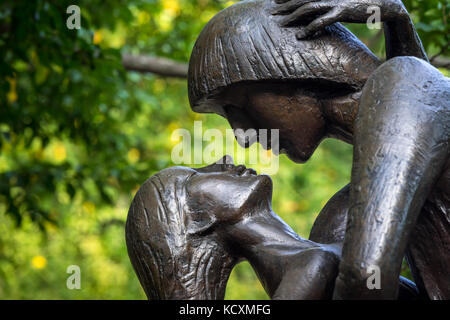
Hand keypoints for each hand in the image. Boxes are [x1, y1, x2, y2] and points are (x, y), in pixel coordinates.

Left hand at [272, 0, 407, 38]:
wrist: (386, 2)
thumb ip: (330, 0)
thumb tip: (319, 6)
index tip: (276, 0)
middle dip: (285, 5)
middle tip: (272, 11)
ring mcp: (336, 0)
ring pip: (308, 8)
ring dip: (292, 16)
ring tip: (281, 24)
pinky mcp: (343, 11)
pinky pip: (322, 21)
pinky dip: (309, 28)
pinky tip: (299, 36)